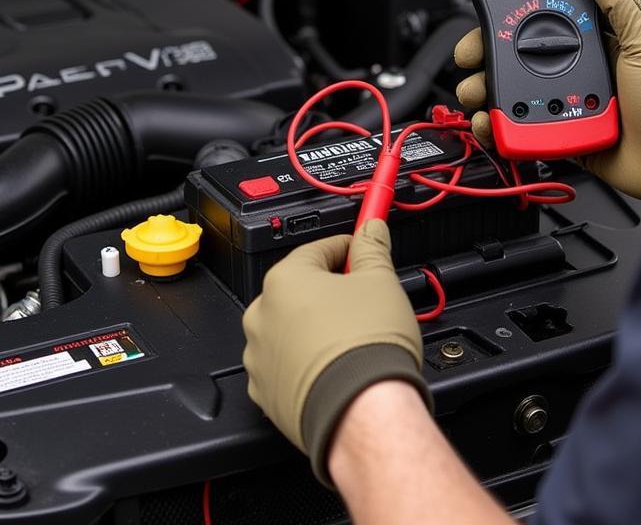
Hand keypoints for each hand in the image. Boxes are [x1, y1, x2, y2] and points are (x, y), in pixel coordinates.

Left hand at [242, 219, 430, 485]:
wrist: (360, 410)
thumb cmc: (366, 348)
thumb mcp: (381, 280)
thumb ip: (372, 248)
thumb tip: (372, 230)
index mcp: (285, 280)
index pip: (318, 249)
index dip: (347, 248)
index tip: (362, 251)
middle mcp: (262, 315)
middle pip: (300, 290)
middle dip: (330, 291)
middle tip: (362, 299)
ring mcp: (259, 357)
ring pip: (290, 329)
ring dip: (315, 328)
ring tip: (351, 338)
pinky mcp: (265, 394)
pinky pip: (285, 366)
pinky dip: (306, 362)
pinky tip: (335, 365)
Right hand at [455, 0, 640, 202]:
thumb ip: (617, 3)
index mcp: (599, 41)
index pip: (546, 18)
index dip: (513, 14)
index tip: (489, 14)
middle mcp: (579, 70)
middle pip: (519, 56)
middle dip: (486, 55)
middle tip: (470, 56)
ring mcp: (568, 104)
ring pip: (515, 93)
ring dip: (487, 91)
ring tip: (477, 93)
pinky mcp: (564, 136)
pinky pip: (524, 130)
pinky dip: (500, 128)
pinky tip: (490, 122)